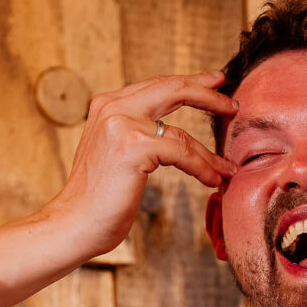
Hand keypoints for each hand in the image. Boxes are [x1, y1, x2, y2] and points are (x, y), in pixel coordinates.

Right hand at [42, 72, 239, 259]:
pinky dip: (202, 167)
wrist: (72, 224)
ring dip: (210, 152)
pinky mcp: (134, 147)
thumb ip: (134, 133)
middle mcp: (113, 107)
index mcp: (107, 105)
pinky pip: (182, 153)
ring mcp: (123, 124)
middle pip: (173, 89)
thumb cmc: (95, 200)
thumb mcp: (114, 153)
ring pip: (182, 131)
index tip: (215, 82)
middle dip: (208, 95)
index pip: (157, 85)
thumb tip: (167, 132)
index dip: (190, 82)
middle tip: (233, 104)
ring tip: (228, 166)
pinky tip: (213, 179)